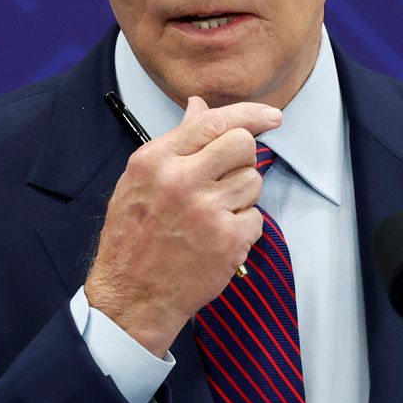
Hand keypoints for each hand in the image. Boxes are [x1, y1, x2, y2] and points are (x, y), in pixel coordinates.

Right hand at [84, 96, 281, 354]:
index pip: (212, 121)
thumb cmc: (133, 237)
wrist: (130, 296)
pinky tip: (218, 239)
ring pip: (253, 182)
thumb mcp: (141, 179)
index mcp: (156, 160)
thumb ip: (175, 142)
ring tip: (213, 215)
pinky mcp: (227, 241)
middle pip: (242, 145)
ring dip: (241, 197)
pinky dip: (244, 229)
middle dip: (243, 158)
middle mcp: (181, 180)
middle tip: (227, 178)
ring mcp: (206, 211)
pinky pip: (257, 218)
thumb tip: (199, 106)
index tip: (272, 116)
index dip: (250, 114)